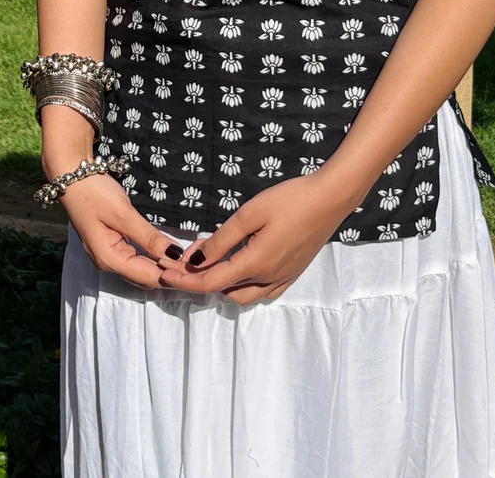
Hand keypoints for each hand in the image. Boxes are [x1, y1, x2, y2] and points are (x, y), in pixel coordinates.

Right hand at [60, 172, 185, 289]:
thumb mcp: (123, 214)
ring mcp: (109, 255)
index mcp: (109, 259)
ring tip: (189, 258)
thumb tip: (175, 256)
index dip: (172, 275)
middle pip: (145, 277)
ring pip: (142, 269)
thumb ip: (149, 237)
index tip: (196, 267)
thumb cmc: (94, 193)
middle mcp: (108, 263)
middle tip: (197, 261)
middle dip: (171, 273)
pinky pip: (137, 258)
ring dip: (164, 266)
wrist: (70, 176)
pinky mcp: (112, 244)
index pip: (148, 277)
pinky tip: (169, 252)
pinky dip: (154, 257)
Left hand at [154, 171, 353, 305]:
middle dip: (199, 282)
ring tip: (206, 265)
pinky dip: (243, 287)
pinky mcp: (293, 273)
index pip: (210, 282)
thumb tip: (195, 259)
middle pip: (225, 292)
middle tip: (181, 263)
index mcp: (255, 264)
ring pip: (244, 296)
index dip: (184, 280)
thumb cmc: (290, 199)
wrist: (331, 198)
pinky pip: (263, 292)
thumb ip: (221, 239)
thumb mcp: (250, 213)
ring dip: (221, 286)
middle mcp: (268, 278)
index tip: (164, 274)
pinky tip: (238, 270)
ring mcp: (283, 278)